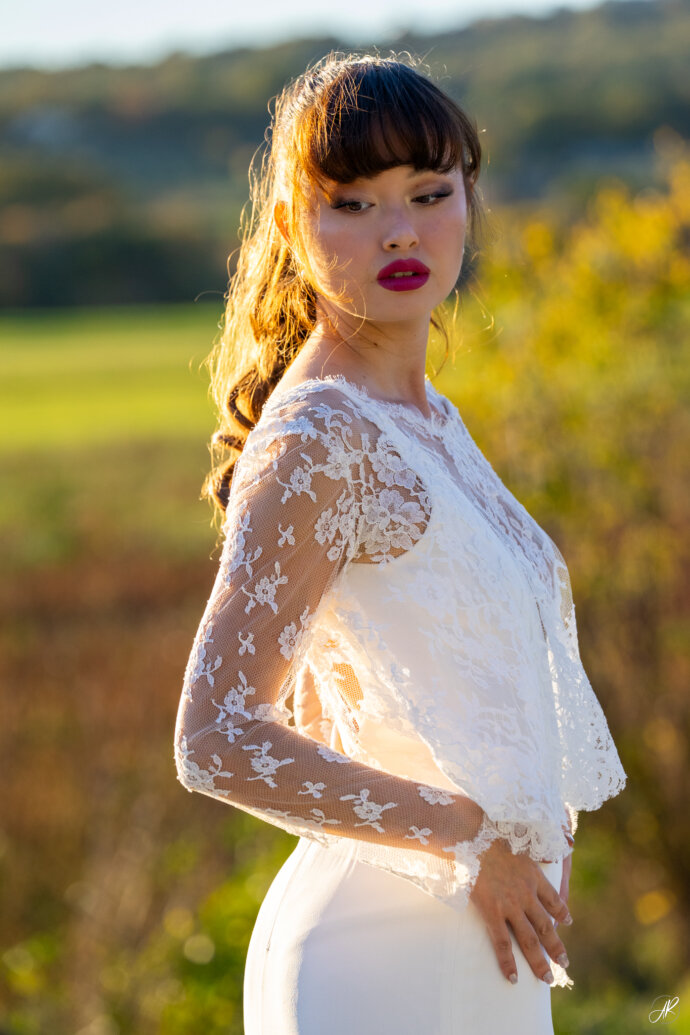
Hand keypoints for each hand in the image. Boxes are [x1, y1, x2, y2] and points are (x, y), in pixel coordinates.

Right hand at [469, 837, 571, 985]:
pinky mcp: (492, 911)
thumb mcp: (518, 837)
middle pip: (546, 926)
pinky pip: (502, 943)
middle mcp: (526, 893)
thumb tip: (555, 840)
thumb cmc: (489, 831)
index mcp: (534, 874)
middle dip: (556, 947)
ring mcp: (510, 905)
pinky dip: (508, 962)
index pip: (554, 899)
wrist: (470, 834)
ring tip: (547, 978)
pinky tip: (513, 978)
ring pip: (530, 940)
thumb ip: (533, 847)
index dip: (561, 913)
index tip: (567, 923)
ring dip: (540, 961)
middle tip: (564, 963)